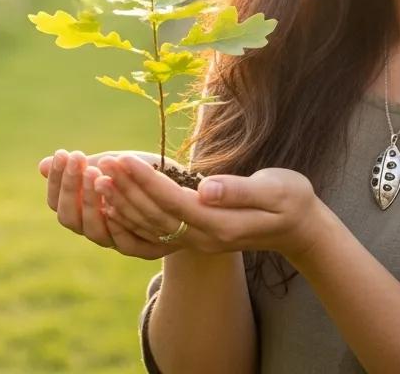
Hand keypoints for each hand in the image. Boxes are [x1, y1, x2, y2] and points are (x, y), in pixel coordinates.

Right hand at [39, 149, 185, 259]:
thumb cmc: (141, 176)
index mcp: (83, 212)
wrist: (183, 191)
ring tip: (97, 174)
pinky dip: (117, 224)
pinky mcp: (144, 250)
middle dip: (72, 188)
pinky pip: (125, 243)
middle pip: (70, 219)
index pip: (57, 203)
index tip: (64, 154)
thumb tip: (42, 165)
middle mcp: (95, 230)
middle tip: (78, 159)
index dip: (57, 181)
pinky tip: (116, 202)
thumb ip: (81, 169)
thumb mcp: (111, 167)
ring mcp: (116, 242)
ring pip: (94, 232)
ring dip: (92, 203)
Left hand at [91, 153, 329, 258]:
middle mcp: (205, 238)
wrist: (299, 228)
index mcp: (222, 225)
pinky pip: (155, 232)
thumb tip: (207, 189)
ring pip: (151, 225)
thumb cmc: (292, 200)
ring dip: (123, 202)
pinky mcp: (194, 237)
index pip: (174, 202)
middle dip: (126, 188)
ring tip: (100, 177)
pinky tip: (113, 202)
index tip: (124, 159)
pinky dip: (131, 217)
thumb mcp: (277, 190)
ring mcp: (198, 241)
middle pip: (155, 215)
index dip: (146, 181)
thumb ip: (241, 190)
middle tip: (102, 162)